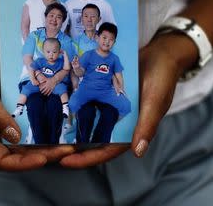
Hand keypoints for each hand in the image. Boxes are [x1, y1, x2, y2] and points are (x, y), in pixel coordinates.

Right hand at [0, 49, 73, 170]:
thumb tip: (15, 137)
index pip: (2, 160)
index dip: (22, 164)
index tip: (43, 159)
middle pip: (19, 154)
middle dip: (42, 155)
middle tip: (65, 151)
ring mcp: (4, 123)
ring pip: (26, 143)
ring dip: (45, 146)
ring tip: (67, 144)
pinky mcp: (13, 113)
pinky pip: (29, 127)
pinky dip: (43, 130)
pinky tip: (59, 128)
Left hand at [61, 33, 195, 167]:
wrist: (162, 52)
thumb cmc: (163, 77)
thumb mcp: (155, 101)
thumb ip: (146, 126)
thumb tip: (138, 152)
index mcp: (133, 129)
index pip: (107, 150)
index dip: (86, 158)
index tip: (64, 161)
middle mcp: (120, 121)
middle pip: (94, 139)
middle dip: (73, 146)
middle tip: (49, 149)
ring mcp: (112, 106)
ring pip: (90, 120)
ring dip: (72, 126)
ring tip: (48, 131)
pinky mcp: (107, 92)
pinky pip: (91, 101)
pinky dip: (78, 104)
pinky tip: (60, 104)